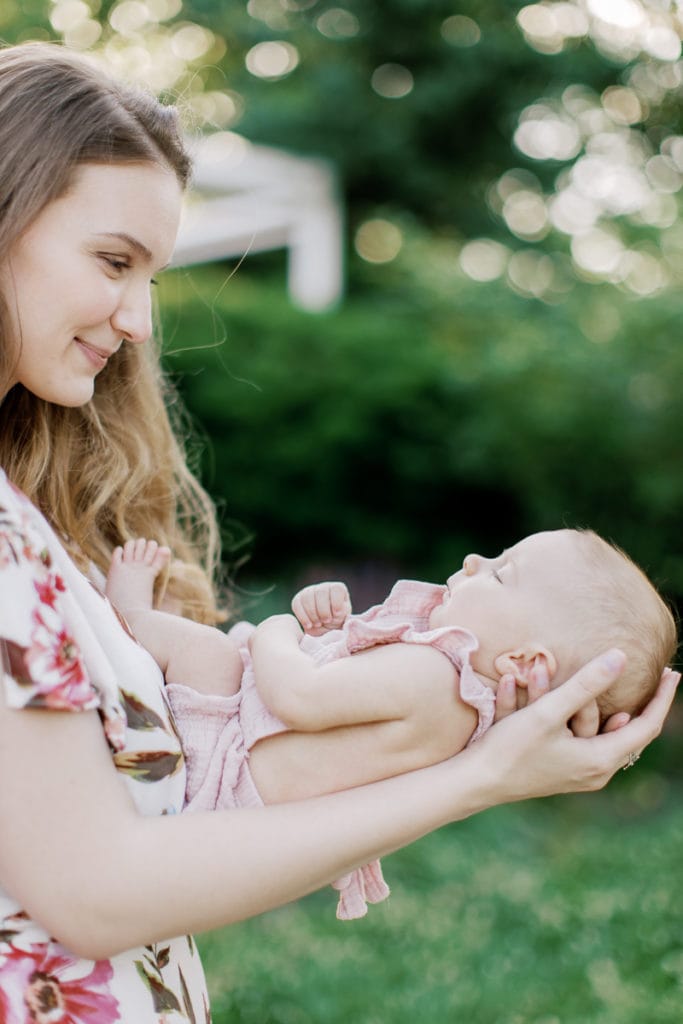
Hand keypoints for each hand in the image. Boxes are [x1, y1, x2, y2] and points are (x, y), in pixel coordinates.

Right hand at [291, 582, 351, 635]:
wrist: (323, 629)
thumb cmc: (336, 622)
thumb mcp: (343, 618)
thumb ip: (342, 613)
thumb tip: (338, 612)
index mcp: (338, 589)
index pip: (336, 589)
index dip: (336, 602)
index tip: (337, 614)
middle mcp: (323, 587)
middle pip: (321, 592)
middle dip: (323, 609)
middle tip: (326, 621)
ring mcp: (309, 591)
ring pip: (307, 597)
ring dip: (312, 613)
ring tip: (318, 624)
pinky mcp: (299, 599)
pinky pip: (297, 604)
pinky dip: (303, 616)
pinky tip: (309, 625)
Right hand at [477, 650, 679, 800]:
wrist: (473, 782)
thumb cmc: (512, 750)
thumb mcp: (549, 713)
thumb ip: (585, 684)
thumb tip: (620, 657)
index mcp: (600, 760)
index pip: (646, 726)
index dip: (662, 699)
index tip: (672, 673)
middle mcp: (593, 770)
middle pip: (618, 727)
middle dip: (606, 692)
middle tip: (624, 667)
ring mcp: (575, 771)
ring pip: (587, 727)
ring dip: (570, 697)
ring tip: (546, 670)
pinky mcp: (556, 767)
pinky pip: (565, 732)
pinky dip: (554, 710)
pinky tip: (519, 685)